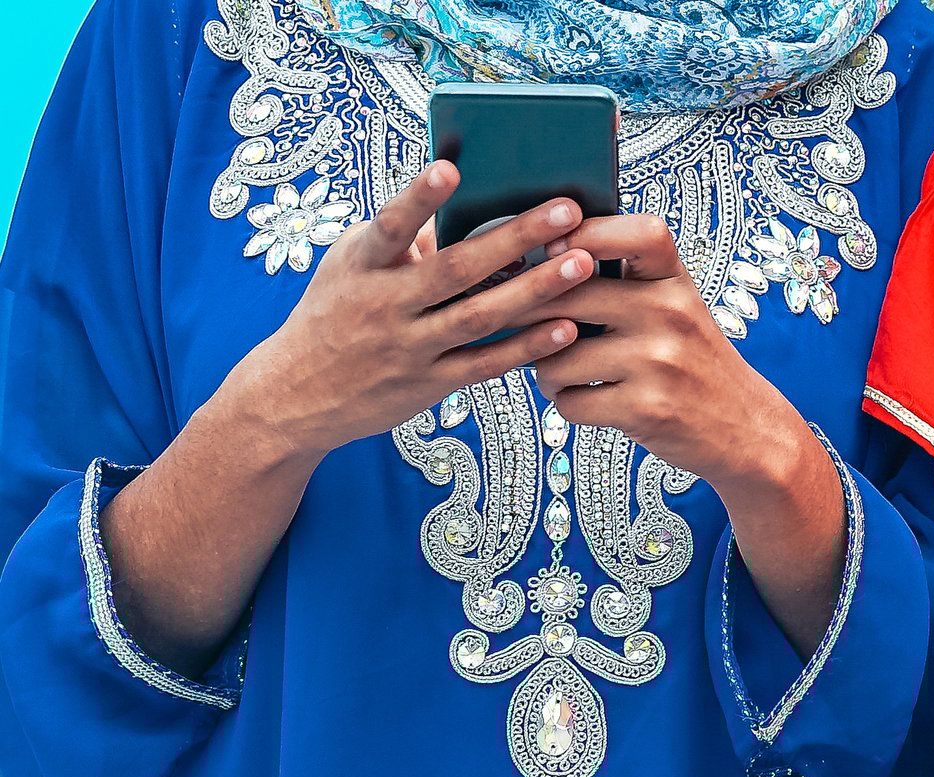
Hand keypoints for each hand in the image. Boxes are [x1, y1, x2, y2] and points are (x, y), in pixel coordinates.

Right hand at [212, 161, 592, 456]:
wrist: (293, 395)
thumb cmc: (335, 312)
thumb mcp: (350, 266)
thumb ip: (404, 239)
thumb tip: (465, 205)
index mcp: (361, 265)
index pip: (389, 226)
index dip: (417, 198)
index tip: (449, 167)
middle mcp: (384, 305)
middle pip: (455, 269)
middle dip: (513, 238)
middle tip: (565, 209)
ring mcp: (408, 347)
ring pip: (480, 316)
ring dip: (535, 290)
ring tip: (582, 263)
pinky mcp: (428, 383)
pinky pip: (486, 363)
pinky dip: (526, 346)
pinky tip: (567, 327)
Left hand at [528, 215, 827, 496]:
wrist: (745, 427)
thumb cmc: (695, 363)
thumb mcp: (677, 308)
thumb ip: (627, 281)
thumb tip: (539, 260)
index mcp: (675, 282)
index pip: (637, 233)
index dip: (586, 233)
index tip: (553, 249)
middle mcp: (670, 313)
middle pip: (566, 296)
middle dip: (527, 315)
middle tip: (521, 324)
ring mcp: (658, 361)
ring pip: (556, 357)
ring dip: (547, 372)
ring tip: (565, 374)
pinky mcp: (646, 408)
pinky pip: (570, 402)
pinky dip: (569, 405)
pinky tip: (590, 400)